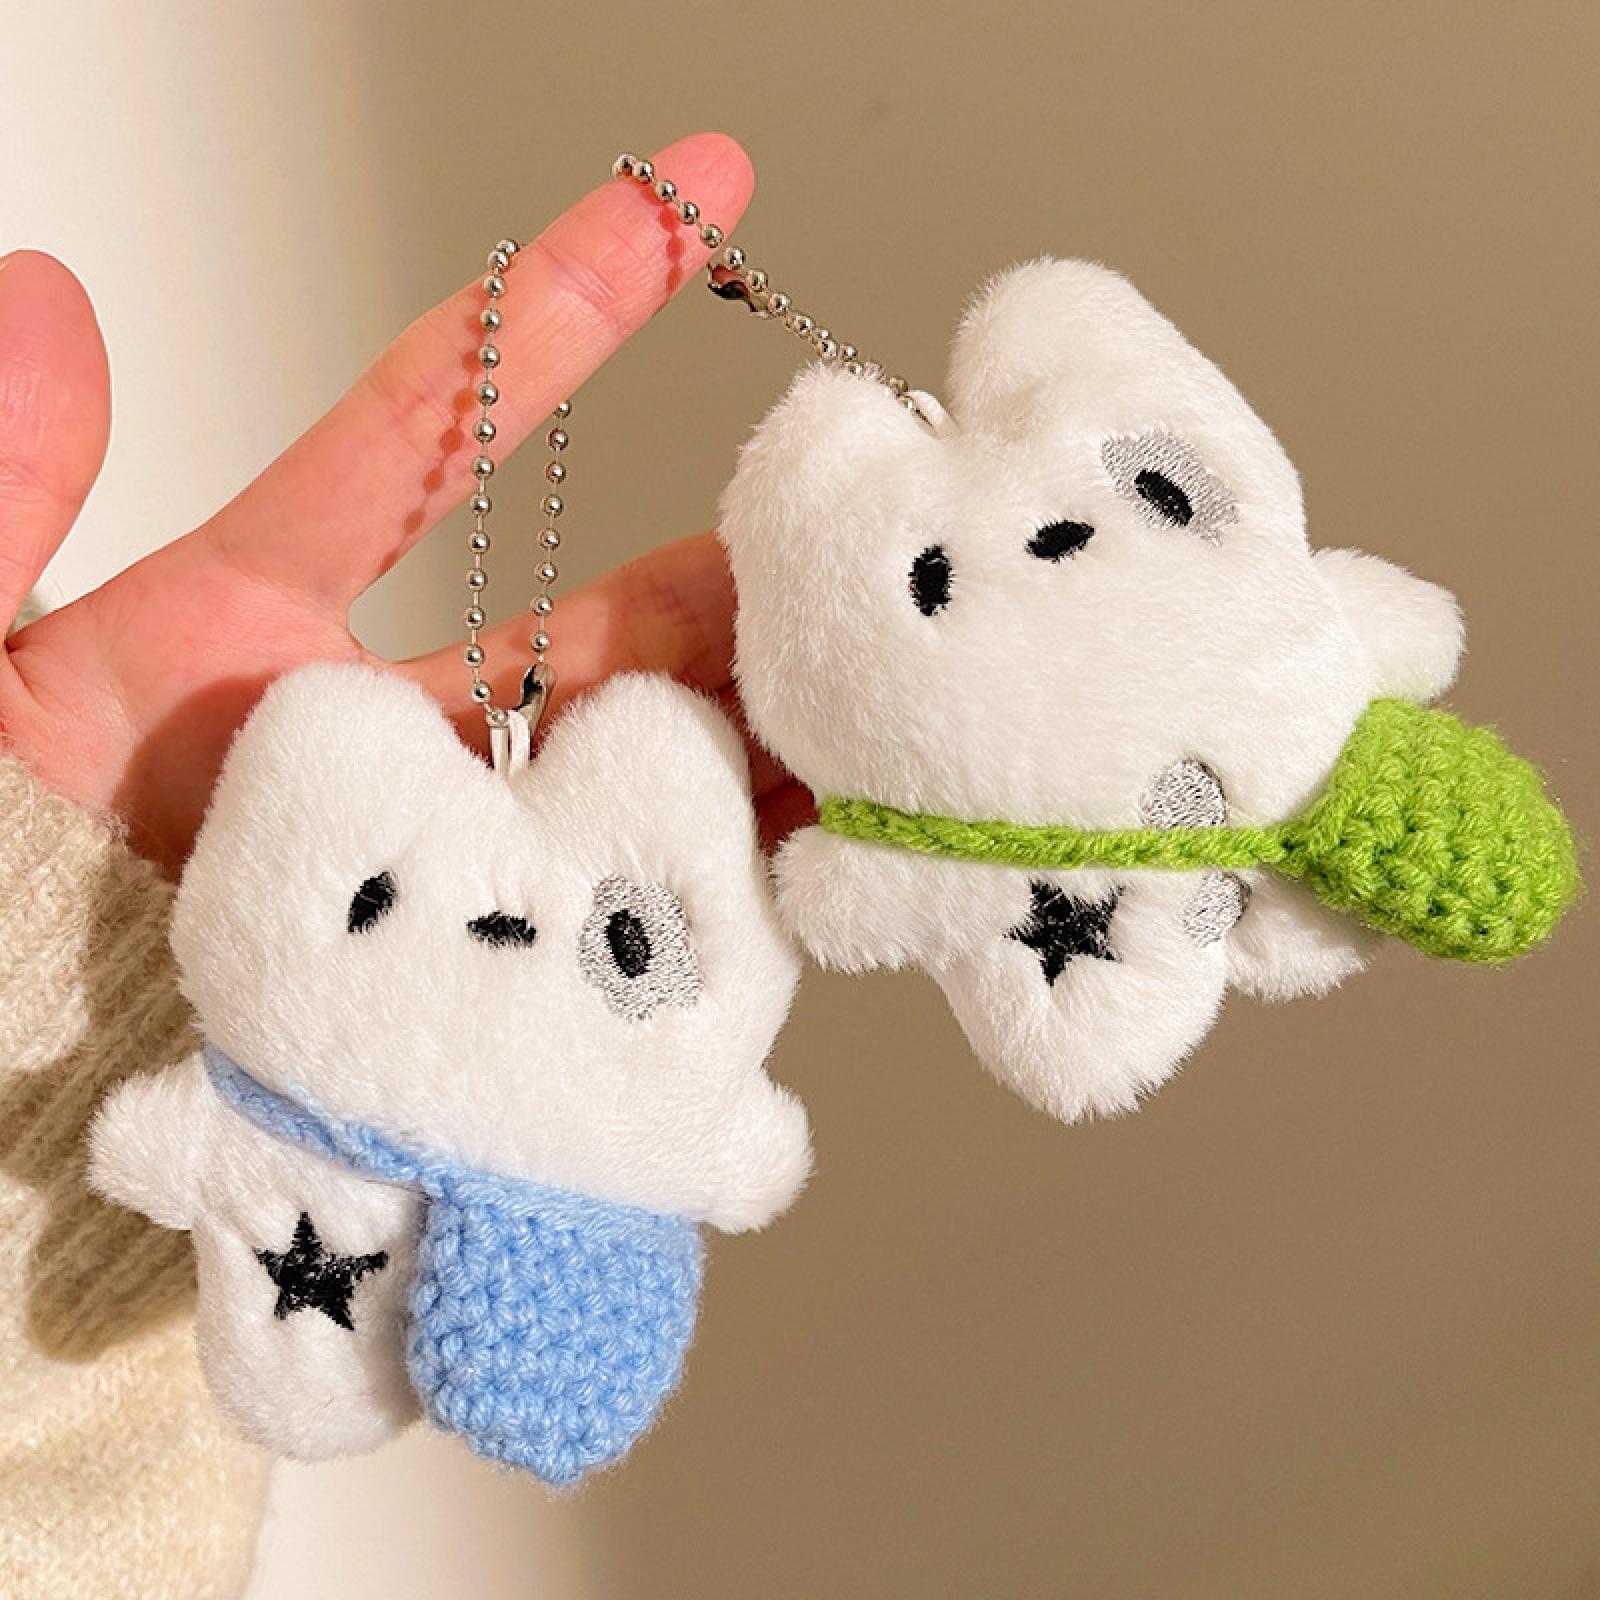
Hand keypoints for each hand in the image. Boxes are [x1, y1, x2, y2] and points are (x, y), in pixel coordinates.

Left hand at [0, 133, 808, 876]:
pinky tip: (791, 856)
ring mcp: (413, 857)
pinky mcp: (446, 971)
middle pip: (573, 638)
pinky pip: (595, 913)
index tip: (677, 200)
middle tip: (825, 536)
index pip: (417, 444)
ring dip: (734, 734)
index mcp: (238, 631)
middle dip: (712, 585)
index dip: (542, 323)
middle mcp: (356, 740)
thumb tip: (46, 300)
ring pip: (608, 775)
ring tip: (852, 702)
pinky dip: (699, 880)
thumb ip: (9, 484)